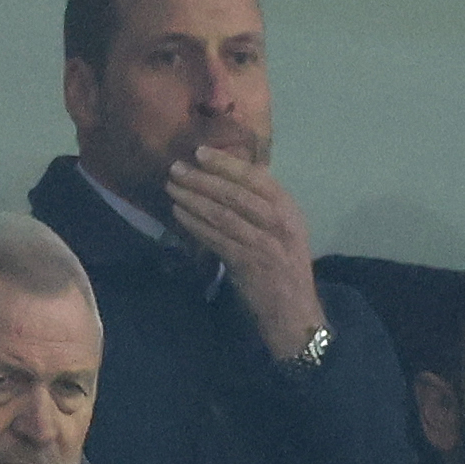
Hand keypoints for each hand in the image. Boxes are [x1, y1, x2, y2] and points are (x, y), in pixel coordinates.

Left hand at [166, 145, 327, 360]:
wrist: (293, 311)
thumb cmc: (285, 266)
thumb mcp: (287, 229)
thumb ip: (267, 201)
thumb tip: (248, 168)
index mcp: (289, 210)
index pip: (257, 178)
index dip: (226, 163)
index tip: (201, 152)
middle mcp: (280, 224)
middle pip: (235, 194)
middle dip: (202, 179)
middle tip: (176, 168)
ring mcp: (263, 244)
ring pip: (222, 215)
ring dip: (192, 199)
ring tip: (171, 187)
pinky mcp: (246, 264)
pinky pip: (215, 239)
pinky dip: (195, 224)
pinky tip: (178, 214)